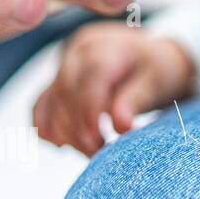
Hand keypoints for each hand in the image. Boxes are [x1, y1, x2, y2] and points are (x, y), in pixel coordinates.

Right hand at [34, 21, 196, 156]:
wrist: (150, 61)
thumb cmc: (157, 70)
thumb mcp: (157, 80)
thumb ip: (137, 99)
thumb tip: (121, 125)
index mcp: (107, 46)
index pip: (90, 76)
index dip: (90, 111)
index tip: (101, 141)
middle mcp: (79, 52)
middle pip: (66, 91)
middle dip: (78, 128)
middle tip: (98, 153)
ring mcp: (63, 67)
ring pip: (50, 102)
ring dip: (64, 133)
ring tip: (91, 152)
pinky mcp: (55, 84)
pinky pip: (41, 107)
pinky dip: (49, 128)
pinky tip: (66, 144)